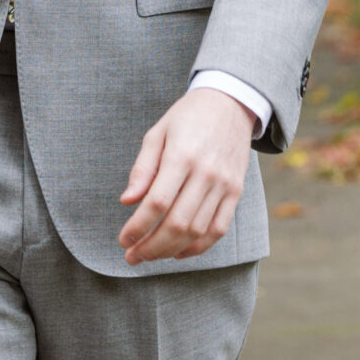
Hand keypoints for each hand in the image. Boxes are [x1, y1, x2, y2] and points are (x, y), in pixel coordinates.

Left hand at [119, 87, 253, 265]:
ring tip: (151, 255)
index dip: (138, 227)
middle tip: (132, 256)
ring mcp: (224, 185)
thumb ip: (142, 168)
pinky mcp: (236, 192)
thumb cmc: (188, 117)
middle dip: (151, 247)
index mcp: (182, 156)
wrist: (230, 103)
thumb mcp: (157, 133)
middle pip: (177, 223)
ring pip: (197, 231)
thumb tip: (127, 201)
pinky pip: (218, 229)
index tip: (123, 240)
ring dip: (171, 250)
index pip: (157, 203)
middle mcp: (206, 173)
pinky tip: (179, 252)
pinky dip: (199, 247)